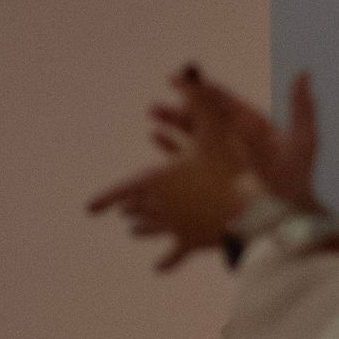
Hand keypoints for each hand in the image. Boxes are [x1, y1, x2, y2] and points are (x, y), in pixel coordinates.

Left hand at [88, 72, 249, 271]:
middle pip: (138, 207)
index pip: (122, 190)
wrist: (249, 208)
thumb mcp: (214, 126)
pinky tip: (158, 268)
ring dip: (142, 228)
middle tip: (120, 210)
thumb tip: (182, 70)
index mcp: (157, 182)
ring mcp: (174, 227)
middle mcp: (159, 208)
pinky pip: (174, 254)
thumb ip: (198, 97)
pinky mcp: (191, 242)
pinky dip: (166, 261)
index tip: (89, 209)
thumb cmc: (229, 165)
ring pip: (151, 228)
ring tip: (132, 231)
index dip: (104, 198)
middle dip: (130, 206)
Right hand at [165, 68, 320, 213]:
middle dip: (181, 104)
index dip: (204, 87)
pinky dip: (171, 146)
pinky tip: (155, 137)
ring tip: (152, 115)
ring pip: (192, 133)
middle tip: (161, 94)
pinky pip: (187, 158)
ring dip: (171, 122)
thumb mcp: (302, 141)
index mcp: (252, 125)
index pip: (224, 100)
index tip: (184, 76)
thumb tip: (303, 73)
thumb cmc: (297, 181)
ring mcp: (220, 158)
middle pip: (203, 115)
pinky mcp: (210, 176)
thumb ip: (302, 107)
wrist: (287, 218)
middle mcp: (234, 138)